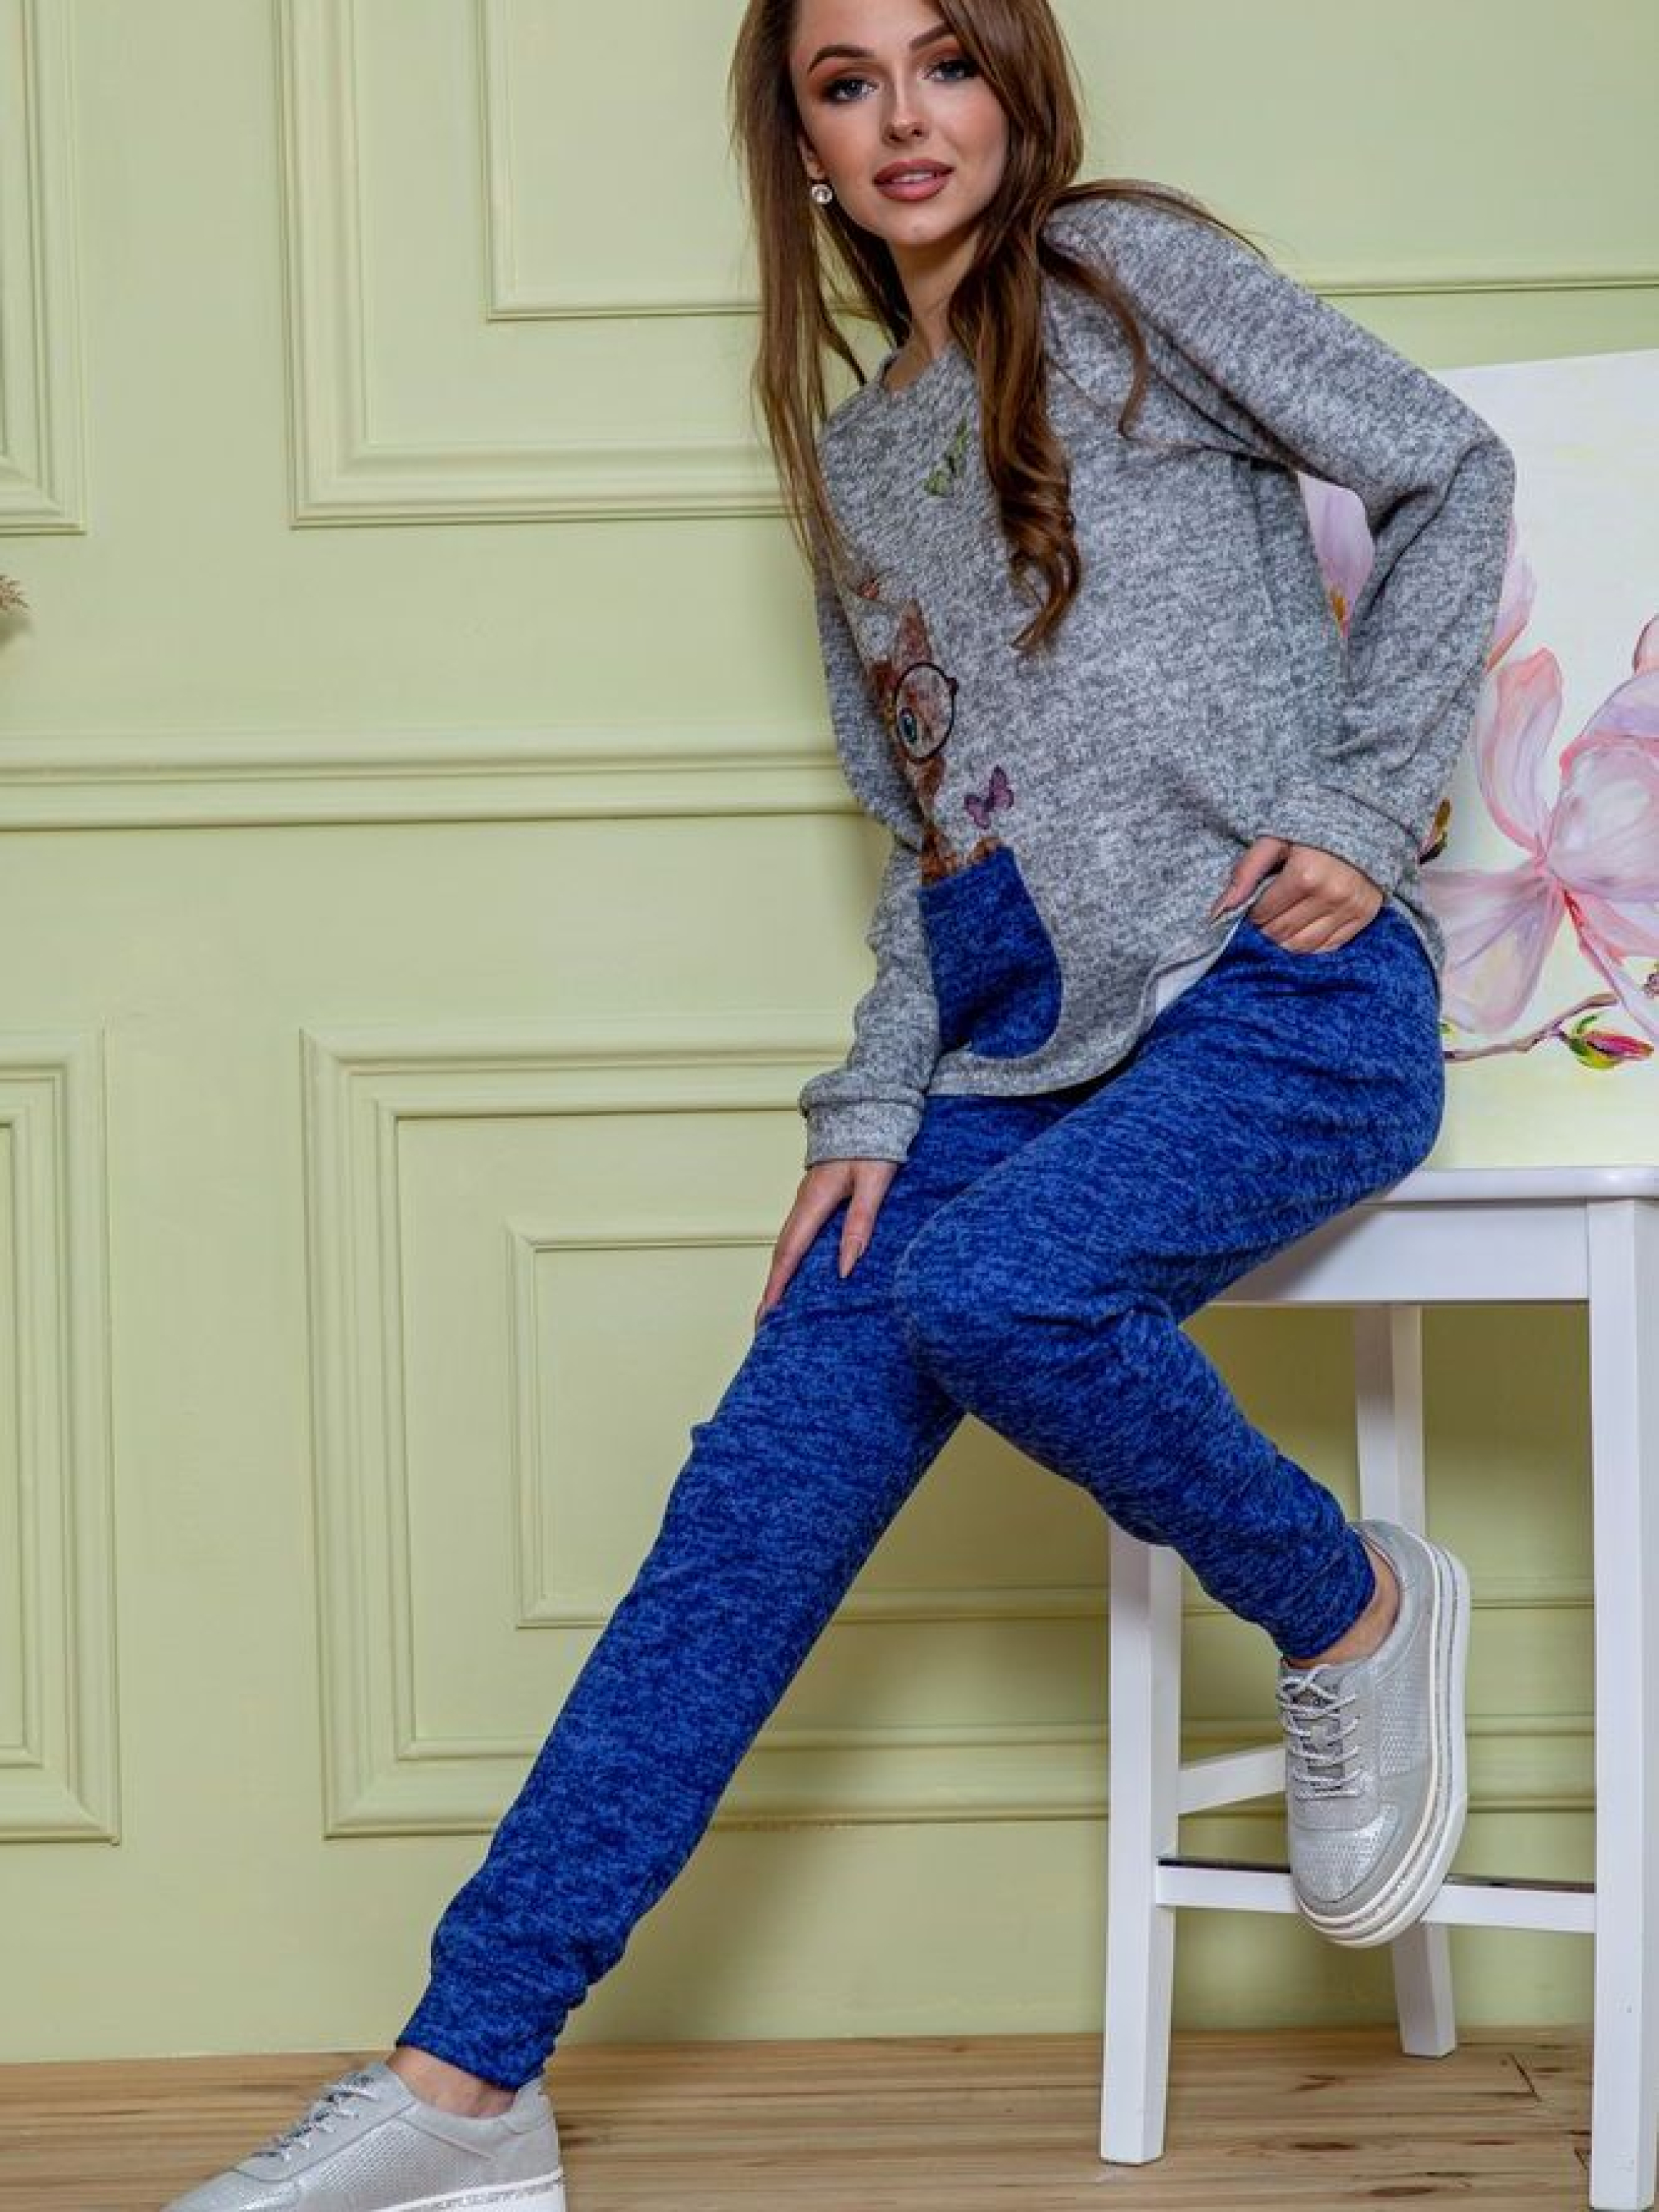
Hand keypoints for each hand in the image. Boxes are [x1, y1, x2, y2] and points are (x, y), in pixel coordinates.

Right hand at [753, 1156, 898, 1329]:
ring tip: (776, 1307)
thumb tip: (846, 1266)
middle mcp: (804, 1201)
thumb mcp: (875, 1182)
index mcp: (815, 1199)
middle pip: (781, 1253)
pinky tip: (796, 1274)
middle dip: (771, 1288)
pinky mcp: (815, 1199)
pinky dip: (790, 1259)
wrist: (870, 1107)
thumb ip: (861, 1222)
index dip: (778, 1285)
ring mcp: (807, 1200)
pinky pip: (797, 1234)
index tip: (768, 1313)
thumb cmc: (875, 1143)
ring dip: (779, 1275)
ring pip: (787, 1244)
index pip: (790, 1252)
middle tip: (764, 1323)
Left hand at [1208, 835, 1382, 952]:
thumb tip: (1219, 910)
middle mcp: (1330, 895)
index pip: (1263, 915)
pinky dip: (1312, 944)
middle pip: (1281, 933)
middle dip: (1266, 928)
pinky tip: (1304, 928)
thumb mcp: (1274, 839)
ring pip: (1304, 946)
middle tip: (1266, 914)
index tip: (1254, 905)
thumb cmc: (1312, 826)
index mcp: (1305, 875)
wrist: (1363, 817)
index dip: (1252, 914)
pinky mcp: (1365, 915)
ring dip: (1285, 940)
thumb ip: (1246, 872)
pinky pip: (1330, 946)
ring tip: (1283, 922)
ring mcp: (1350, 907)